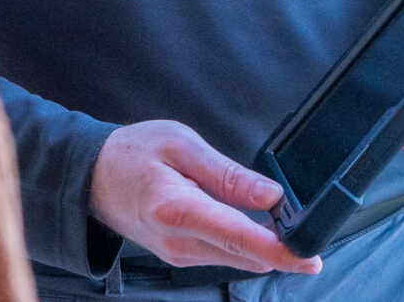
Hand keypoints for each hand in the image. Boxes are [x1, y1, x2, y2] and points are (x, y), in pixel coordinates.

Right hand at [86, 120, 322, 275]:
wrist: (92, 178)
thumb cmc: (133, 154)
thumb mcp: (183, 145)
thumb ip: (229, 175)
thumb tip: (271, 197)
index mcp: (177, 209)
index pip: (237, 236)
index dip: (278, 250)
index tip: (308, 258)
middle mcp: (178, 242)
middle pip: (244, 255)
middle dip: (282, 247)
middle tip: (311, 228)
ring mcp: (178, 254)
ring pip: (238, 258)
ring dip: (265, 245)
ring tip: (285, 220)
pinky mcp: (181, 255)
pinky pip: (224, 254)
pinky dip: (246, 243)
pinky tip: (256, 223)